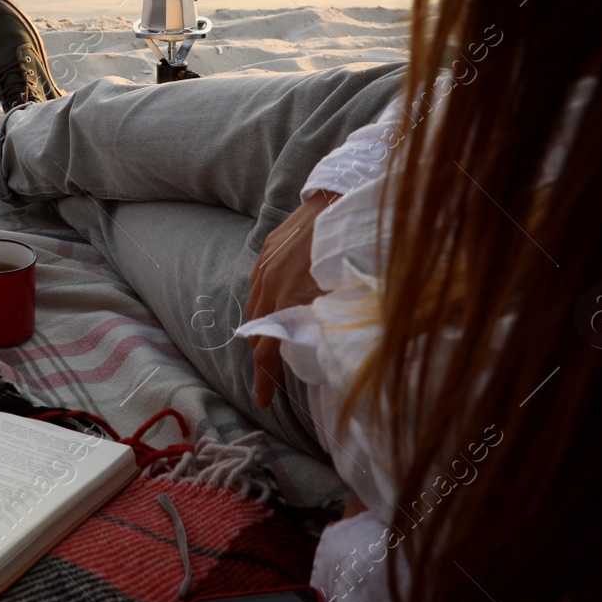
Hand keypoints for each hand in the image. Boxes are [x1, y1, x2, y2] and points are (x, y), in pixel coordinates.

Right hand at [247, 191, 337, 406]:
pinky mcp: (265, 253)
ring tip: (272, 344)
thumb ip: (326, 324)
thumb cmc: (347, 249)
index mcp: (286, 301)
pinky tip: (276, 307)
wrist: (336, 199)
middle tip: (270, 380)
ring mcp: (264, 268)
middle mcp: (268, 286)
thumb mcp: (342, 294)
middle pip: (256, 333)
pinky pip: (257, 287)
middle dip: (262, 358)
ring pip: (254, 310)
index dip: (264, 380)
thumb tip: (321, 352)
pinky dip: (264, 304)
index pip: (267, 351)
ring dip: (262, 330)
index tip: (262, 402)